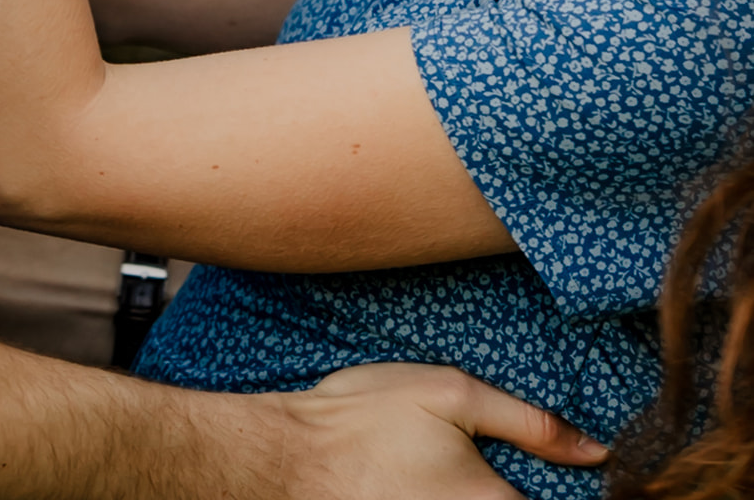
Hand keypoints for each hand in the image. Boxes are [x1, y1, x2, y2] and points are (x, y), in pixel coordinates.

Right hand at [271, 363, 607, 498]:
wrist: (290, 459)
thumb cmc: (367, 419)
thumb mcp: (452, 394)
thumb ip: (529, 424)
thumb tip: (595, 451)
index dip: (580, 487)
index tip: (595, 473)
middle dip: (534, 485)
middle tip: (516, 460)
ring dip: (492, 491)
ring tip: (464, 468)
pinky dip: (465, 496)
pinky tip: (441, 479)